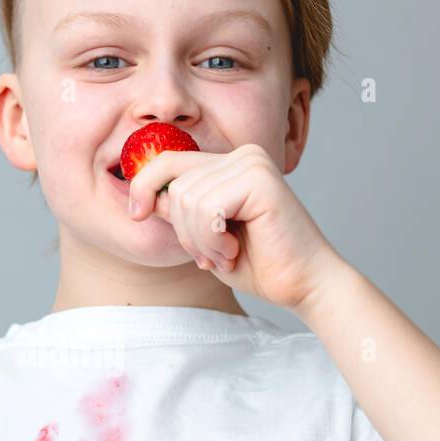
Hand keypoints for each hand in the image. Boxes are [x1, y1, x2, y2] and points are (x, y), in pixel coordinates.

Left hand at [128, 143, 345, 314]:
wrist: (303, 285)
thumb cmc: (257, 263)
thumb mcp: (203, 236)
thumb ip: (179, 211)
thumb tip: (147, 195)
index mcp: (229, 163)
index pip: (168, 161)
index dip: (143, 186)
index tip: (136, 215)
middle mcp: (242, 155)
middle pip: (174, 184)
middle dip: (184, 230)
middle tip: (211, 255)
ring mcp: (252, 163)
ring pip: (187, 199)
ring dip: (200, 240)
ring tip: (227, 254)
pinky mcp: (259, 180)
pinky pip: (207, 208)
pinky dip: (212, 239)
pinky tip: (234, 250)